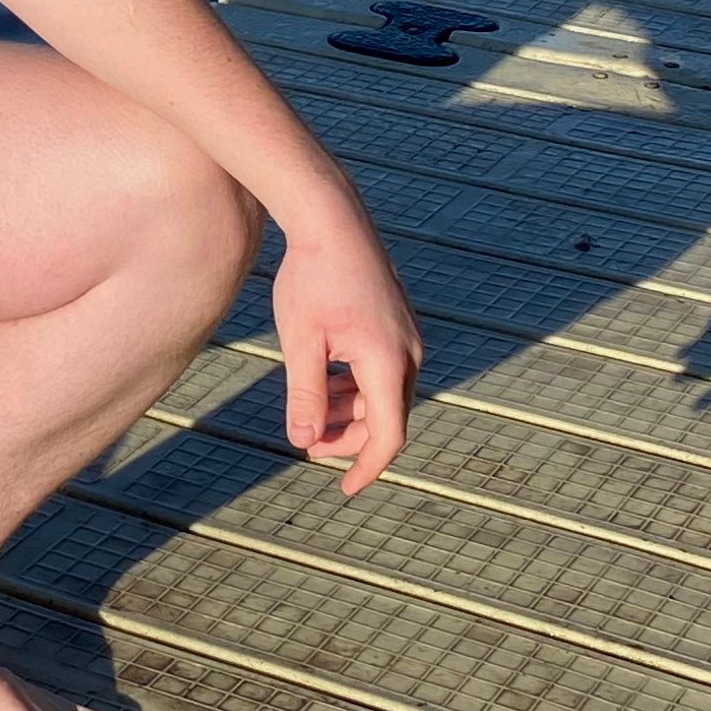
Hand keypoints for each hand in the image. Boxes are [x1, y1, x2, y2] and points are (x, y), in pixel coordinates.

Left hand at [269, 214, 420, 494]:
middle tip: (310, 446)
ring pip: (387, 393)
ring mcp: (408, 335)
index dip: (367, 467)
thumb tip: (304, 443)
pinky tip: (327, 383)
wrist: (331, 220)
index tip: (346, 490)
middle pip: (389, 417)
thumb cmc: (310, 278)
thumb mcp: (301, 341)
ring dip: (354, 412)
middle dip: (352, 438)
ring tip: (313, 416)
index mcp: (387, 362)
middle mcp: (410, 351)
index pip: (388, 436)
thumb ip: (305, 395)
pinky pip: (386, 369)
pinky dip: (359, 386)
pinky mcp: (399, 322)